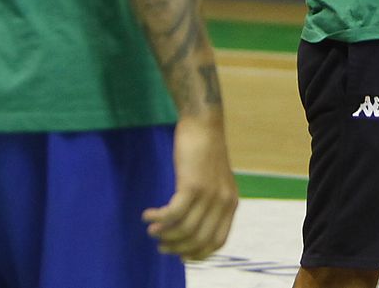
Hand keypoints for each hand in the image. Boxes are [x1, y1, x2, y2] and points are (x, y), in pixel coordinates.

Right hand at [143, 112, 237, 260]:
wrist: (203, 122)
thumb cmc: (204, 150)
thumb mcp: (214, 180)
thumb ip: (210, 203)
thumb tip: (190, 228)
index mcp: (230, 203)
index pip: (217, 242)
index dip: (198, 253)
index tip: (181, 255)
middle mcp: (223, 202)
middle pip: (199, 240)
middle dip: (178, 248)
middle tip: (161, 246)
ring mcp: (209, 195)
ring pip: (184, 230)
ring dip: (165, 234)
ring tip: (152, 230)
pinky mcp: (192, 186)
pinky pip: (172, 214)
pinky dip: (158, 219)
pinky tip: (147, 215)